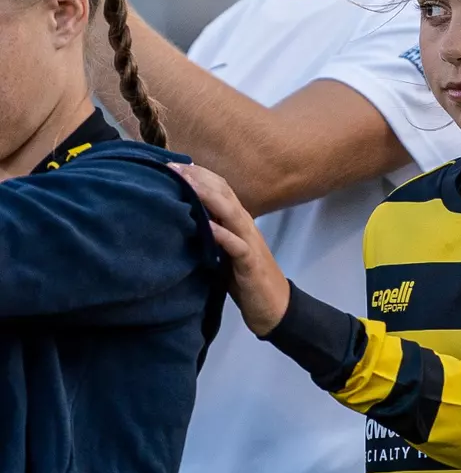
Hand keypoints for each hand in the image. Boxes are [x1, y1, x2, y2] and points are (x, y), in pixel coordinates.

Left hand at [170, 162, 290, 334]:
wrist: (275, 307)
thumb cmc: (247, 280)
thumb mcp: (225, 250)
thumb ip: (211, 233)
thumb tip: (184, 219)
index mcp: (239, 222)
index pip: (221, 189)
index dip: (198, 175)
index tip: (172, 165)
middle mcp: (245, 226)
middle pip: (224, 193)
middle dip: (198, 178)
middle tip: (172, 167)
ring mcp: (250, 243)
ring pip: (231, 212)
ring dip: (208, 197)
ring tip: (186, 184)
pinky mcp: (250, 264)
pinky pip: (236, 245)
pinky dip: (221, 234)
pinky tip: (206, 226)